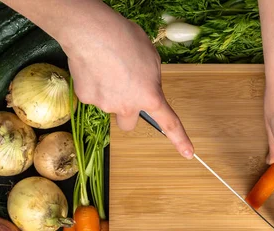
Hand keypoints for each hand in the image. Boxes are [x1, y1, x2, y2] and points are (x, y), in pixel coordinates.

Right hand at [62, 8, 193, 158]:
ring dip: (110, 93)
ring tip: (107, 68)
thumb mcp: (151, 58)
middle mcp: (128, 107)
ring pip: (109, 106)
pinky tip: (93, 66)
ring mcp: (105, 105)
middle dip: (127, 111)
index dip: (180, 140)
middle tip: (124, 89)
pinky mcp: (85, 98)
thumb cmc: (126, 39)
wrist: (92, 32)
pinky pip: (92, 94)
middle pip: (129, 123)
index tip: (188, 153)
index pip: (169, 123)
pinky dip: (93, 84)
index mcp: (150, 97)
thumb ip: (152, 78)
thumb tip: (145, 84)